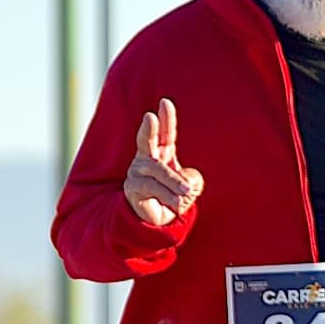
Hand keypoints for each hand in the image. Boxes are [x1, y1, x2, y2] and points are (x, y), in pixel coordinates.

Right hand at [124, 99, 201, 228]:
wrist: (156, 221)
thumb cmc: (173, 198)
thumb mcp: (190, 186)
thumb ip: (192, 179)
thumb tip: (183, 182)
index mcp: (162, 154)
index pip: (165, 134)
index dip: (166, 118)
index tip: (165, 102)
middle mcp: (146, 160)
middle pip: (147, 142)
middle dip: (148, 128)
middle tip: (149, 117)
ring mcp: (137, 173)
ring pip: (158, 170)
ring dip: (174, 182)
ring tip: (185, 192)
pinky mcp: (133, 188)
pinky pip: (154, 188)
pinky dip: (169, 197)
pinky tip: (175, 205)